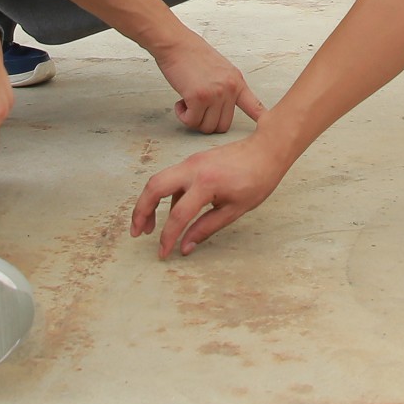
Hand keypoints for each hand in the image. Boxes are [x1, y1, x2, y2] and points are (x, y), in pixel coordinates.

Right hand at [132, 133, 290, 257]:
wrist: (266, 150)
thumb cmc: (257, 179)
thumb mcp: (234, 210)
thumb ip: (206, 228)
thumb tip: (186, 246)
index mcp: (206, 183)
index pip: (178, 215)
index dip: (168, 238)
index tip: (163, 253)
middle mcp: (193, 169)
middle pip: (154, 188)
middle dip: (140, 211)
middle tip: (137, 233)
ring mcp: (191, 162)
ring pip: (158, 180)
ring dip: (149, 202)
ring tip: (149, 226)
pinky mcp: (193, 161)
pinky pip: (171, 178)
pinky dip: (165, 195)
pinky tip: (172, 212)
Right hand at [148, 32, 264, 134]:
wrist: (176, 44)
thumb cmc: (192, 54)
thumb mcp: (220, 69)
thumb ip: (226, 86)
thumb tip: (223, 105)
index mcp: (236, 81)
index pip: (254, 105)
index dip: (259, 118)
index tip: (268, 126)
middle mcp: (229, 88)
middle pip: (223, 125)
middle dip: (207, 122)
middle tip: (196, 109)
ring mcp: (215, 93)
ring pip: (207, 127)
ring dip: (194, 119)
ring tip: (188, 103)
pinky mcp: (198, 97)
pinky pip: (192, 121)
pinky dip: (183, 116)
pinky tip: (180, 102)